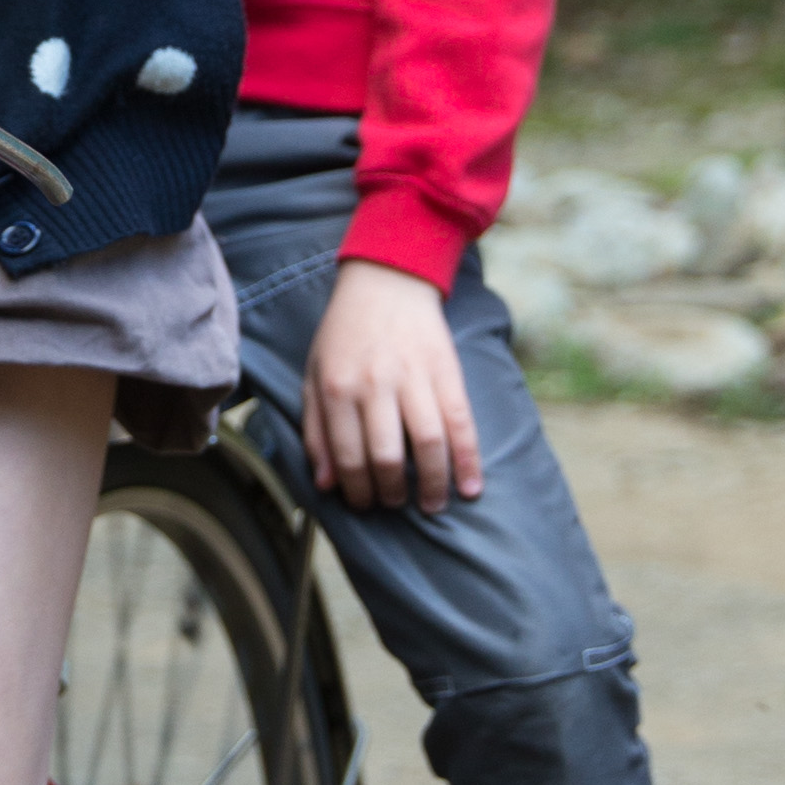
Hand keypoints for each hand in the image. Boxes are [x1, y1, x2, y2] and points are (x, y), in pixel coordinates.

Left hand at [303, 260, 483, 512]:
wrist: (386, 281)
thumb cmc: (344, 333)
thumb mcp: (313, 375)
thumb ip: (315, 430)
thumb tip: (325, 485)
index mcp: (338, 387)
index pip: (348, 456)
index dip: (357, 490)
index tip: (364, 504)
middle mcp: (375, 384)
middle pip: (387, 457)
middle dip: (392, 492)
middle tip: (395, 503)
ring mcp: (414, 377)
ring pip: (428, 444)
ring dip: (432, 484)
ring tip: (431, 504)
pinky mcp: (447, 371)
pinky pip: (461, 422)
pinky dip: (469, 459)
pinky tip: (471, 487)